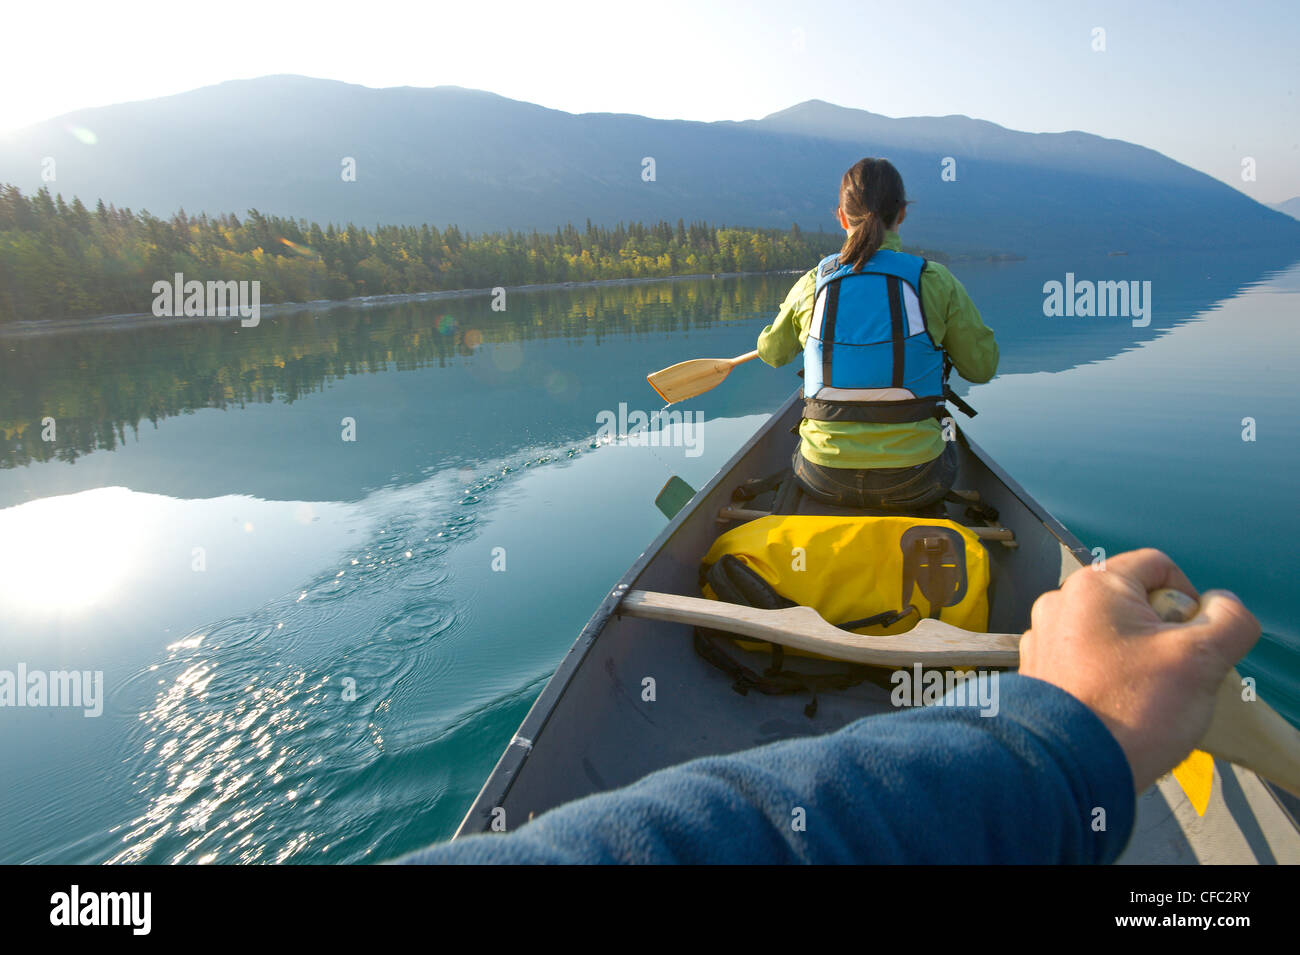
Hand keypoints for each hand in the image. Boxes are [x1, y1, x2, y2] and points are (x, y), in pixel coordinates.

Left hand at [1018, 548, 1258, 791]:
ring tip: (1144, 697)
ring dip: (1134, 658)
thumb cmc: (1130, 709)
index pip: (1159, 566)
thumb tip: (1222, 606)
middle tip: (1173, 673)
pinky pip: (1084, 662)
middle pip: (1132, 601)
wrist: (1070, 766)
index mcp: (1094, 585)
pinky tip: (1116, 708)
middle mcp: (1060, 603)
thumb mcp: (1201, 659)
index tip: (1194, 638)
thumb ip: (1228, 620)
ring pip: (1109, 634)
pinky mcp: (1036, 672)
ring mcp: (1043, 638)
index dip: (1189, 598)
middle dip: (1162, 634)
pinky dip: (1105, 678)